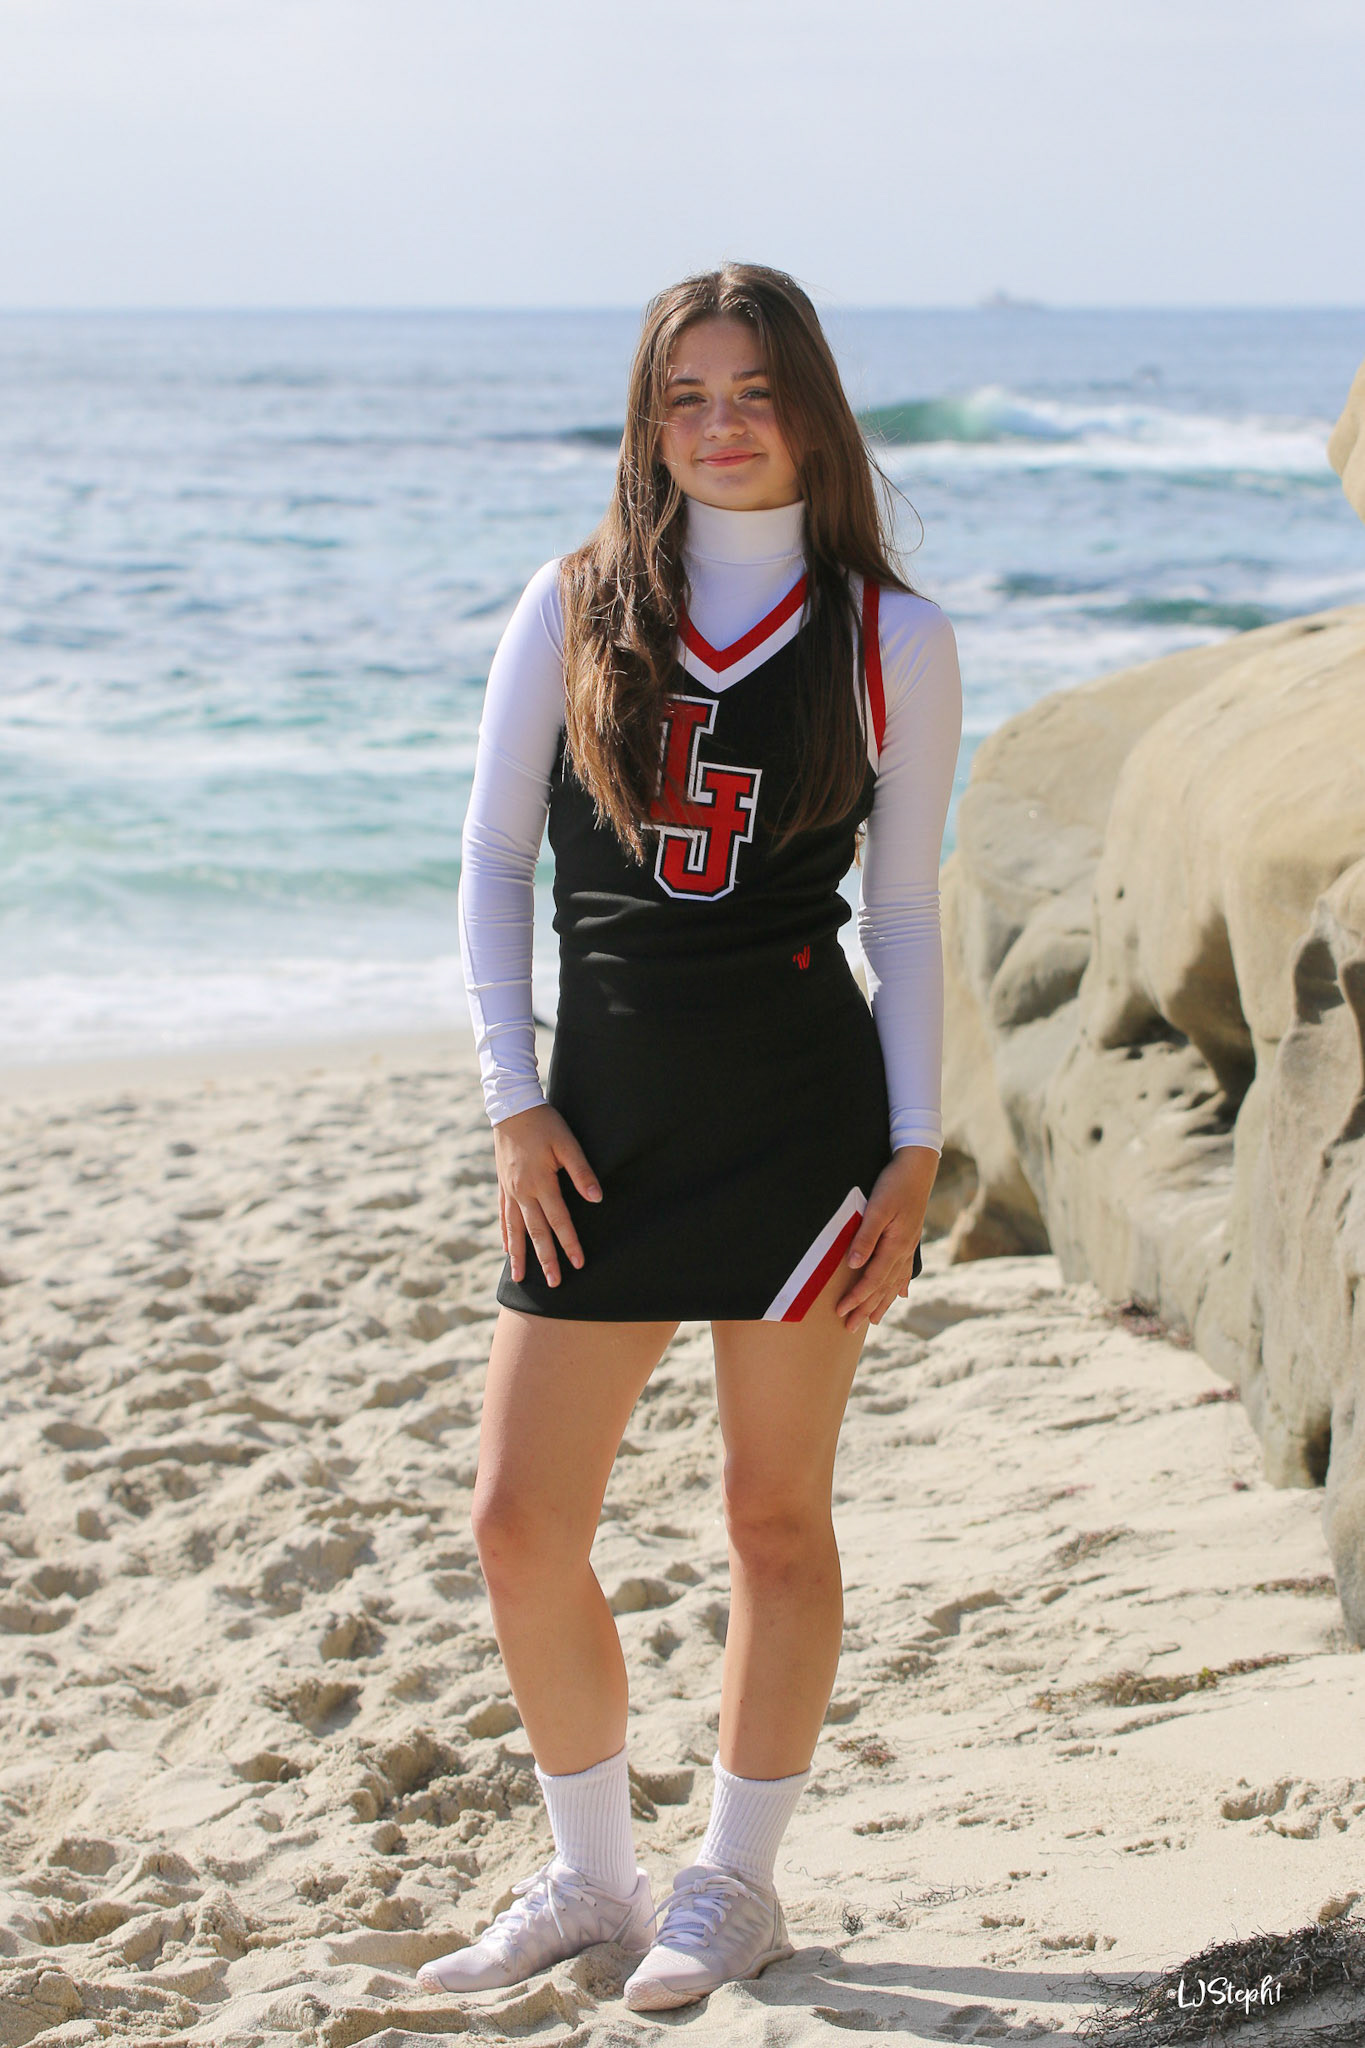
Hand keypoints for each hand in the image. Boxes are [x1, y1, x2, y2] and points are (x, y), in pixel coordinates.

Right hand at [492, 1104, 601, 1287]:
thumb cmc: (544, 1123)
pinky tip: (507, 1249)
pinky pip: (503, 1216)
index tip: (579, 1264)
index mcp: (540, 1183)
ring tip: (521, 1279)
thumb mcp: (567, 1143)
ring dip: (520, 1256)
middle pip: (536, 1232)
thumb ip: (581, 1172)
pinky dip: (506, 1235)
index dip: (570, 1243)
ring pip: (515, 1230)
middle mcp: (522, 1192)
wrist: (511, 1107)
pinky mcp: (502, 1184)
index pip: (558, 1221)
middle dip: (546, 1260)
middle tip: (555, 1284)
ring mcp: (510, 1190)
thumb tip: (596, 1199)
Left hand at [834, 1146, 936, 1330]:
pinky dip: (900, 1285)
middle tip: (849, 1328)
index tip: (840, 1312)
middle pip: (883, 1287)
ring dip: (882, 1302)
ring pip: (895, 1283)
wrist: (918, 1167)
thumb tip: (855, 1265)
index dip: (856, 1298)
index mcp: (896, 1245)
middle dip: (866, 1308)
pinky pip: (904, 1269)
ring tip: (873, 1320)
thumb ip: (866, 1237)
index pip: (872, 1280)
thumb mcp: (877, 1207)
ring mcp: (909, 1246)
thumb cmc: (894, 1184)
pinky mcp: (910, 1239)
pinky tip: (901, 1294)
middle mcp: (904, 1250)